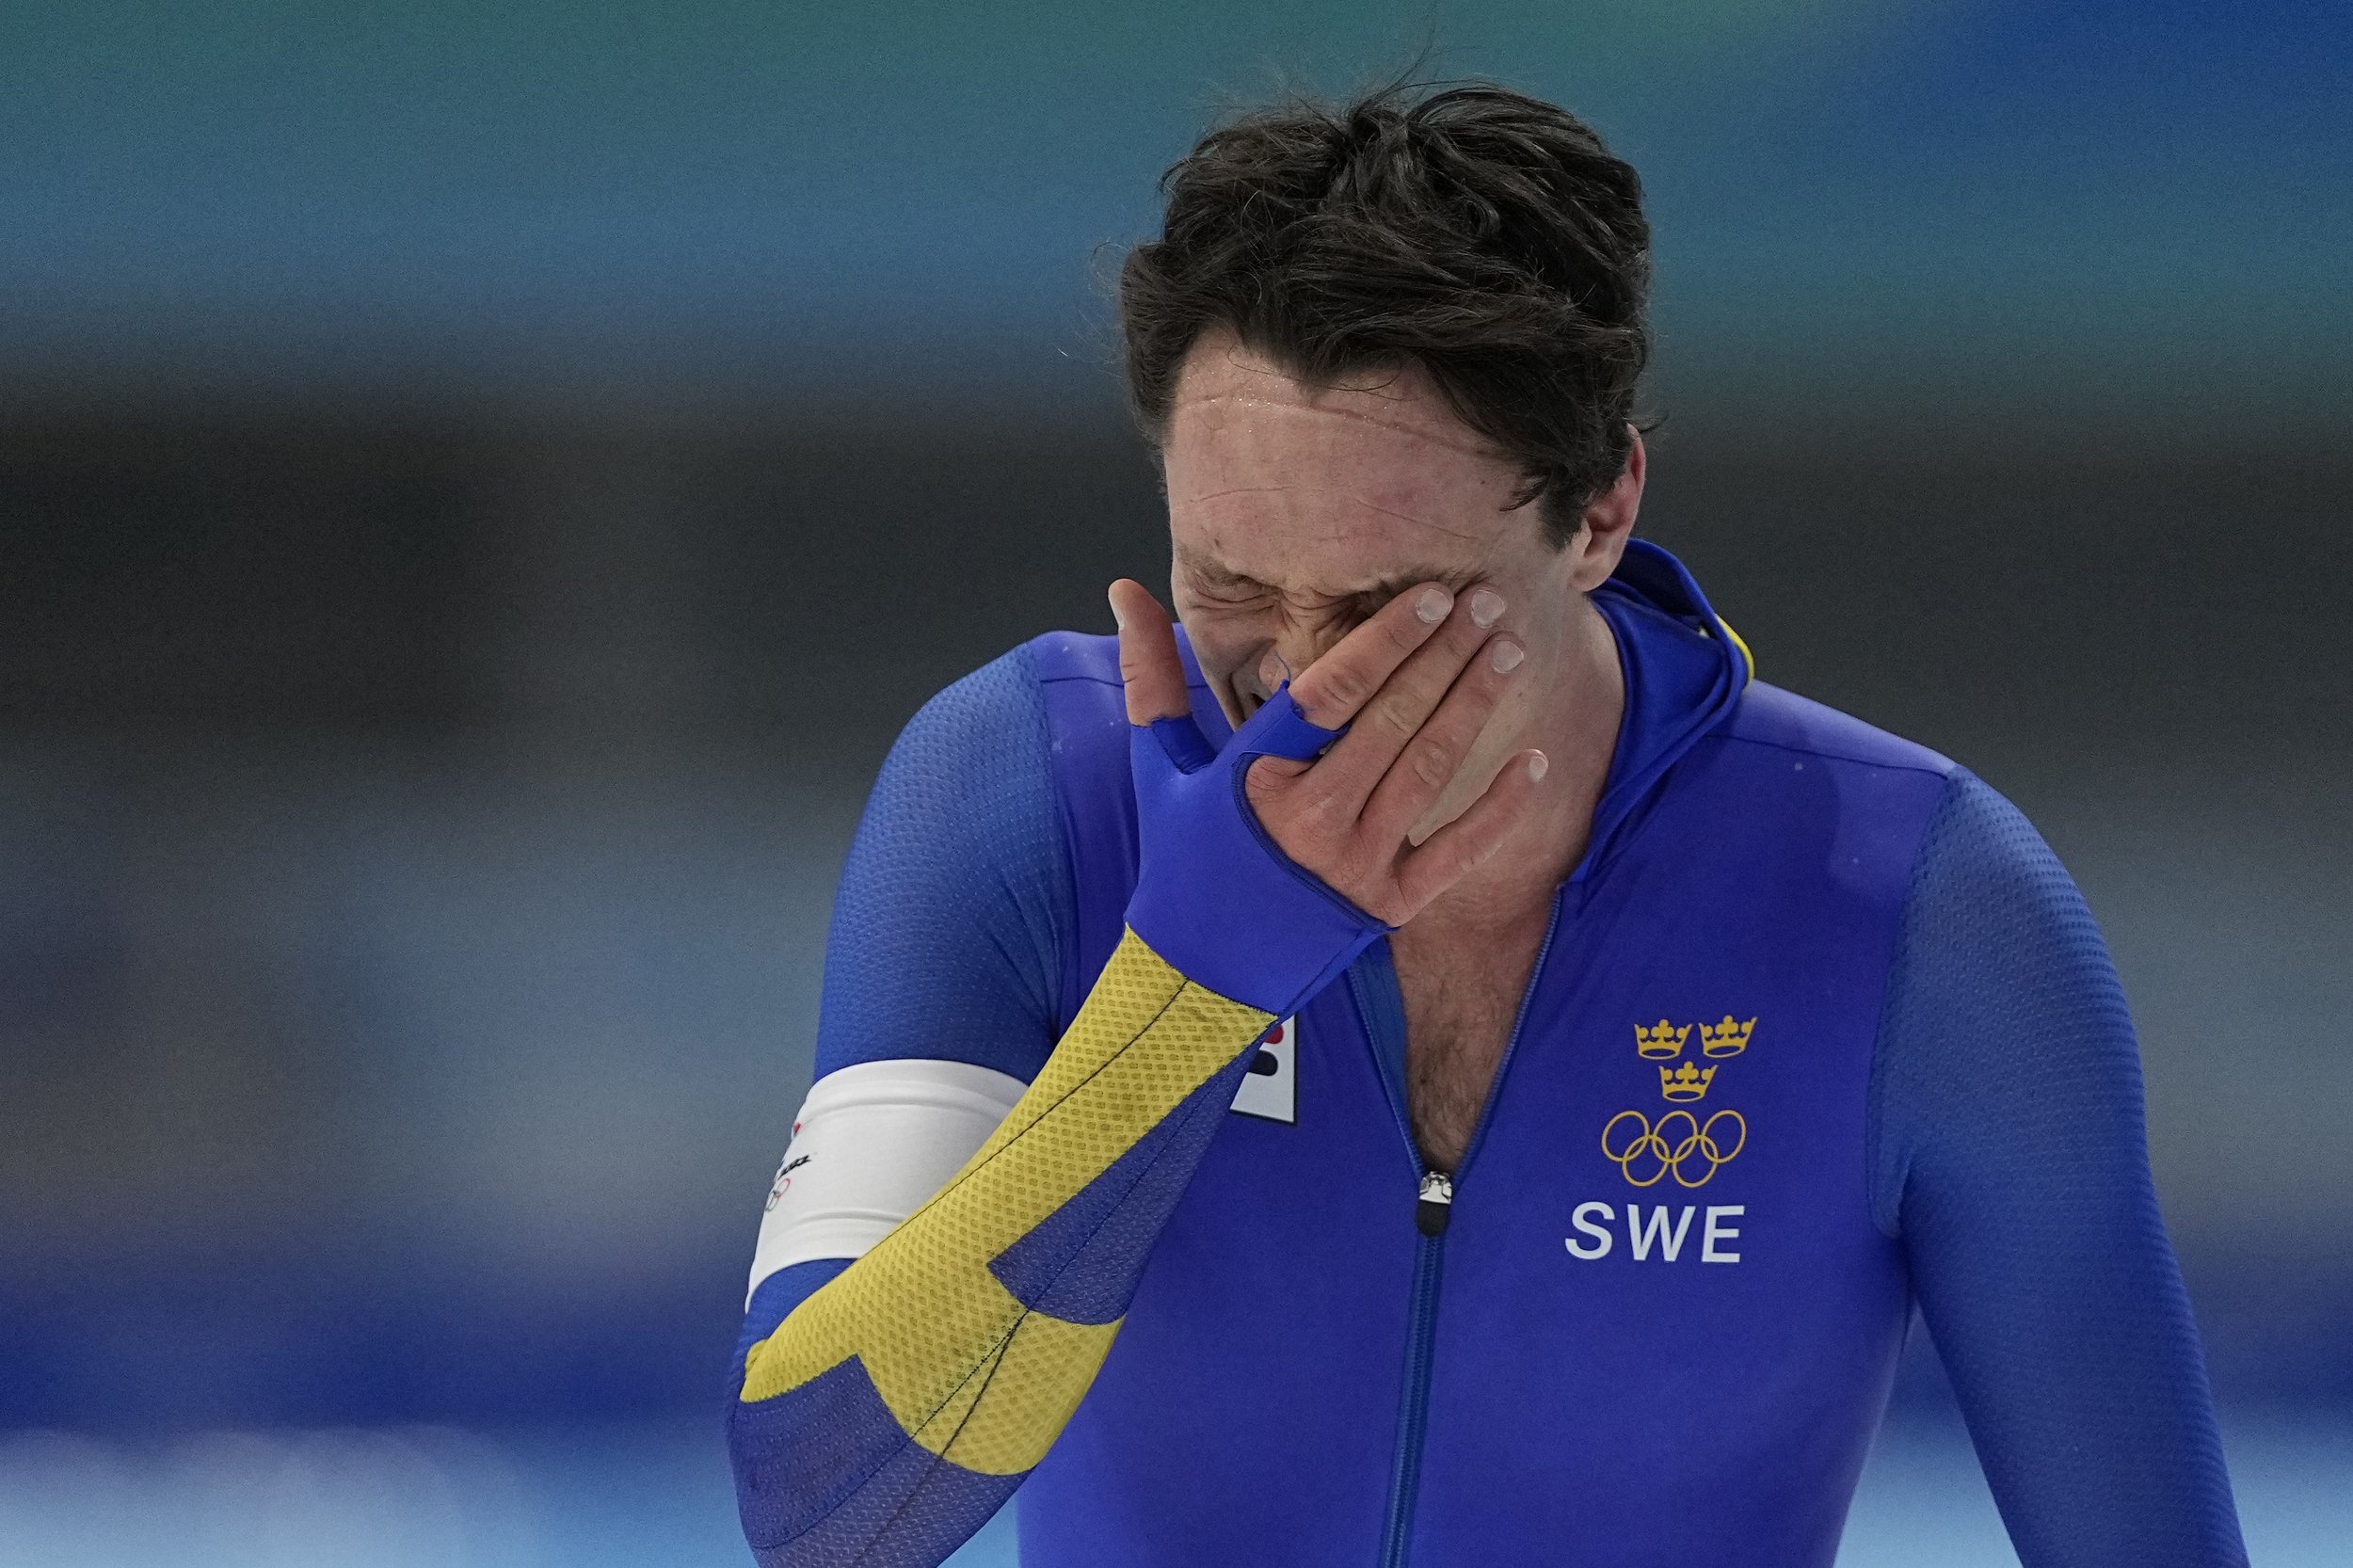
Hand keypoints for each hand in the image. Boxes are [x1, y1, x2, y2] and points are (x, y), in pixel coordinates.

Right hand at [1111, 579, 1545, 930]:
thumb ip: (1153, 678)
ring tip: (1508, 649)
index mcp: (1255, 777)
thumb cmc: (1181, 861)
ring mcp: (1355, 867)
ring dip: (1474, 705)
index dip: (1385, 642)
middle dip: (1445, 656)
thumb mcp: (1159, 769)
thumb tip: (1125, 591)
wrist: (1197, 978)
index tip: (1430, 595)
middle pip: (1392, 722)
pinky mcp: (1389, 906)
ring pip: (1429, 769)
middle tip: (1487, 601)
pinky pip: (1458, 851)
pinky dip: (1499, 807)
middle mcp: (1311, 821)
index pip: (1329, 695)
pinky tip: (1534, 759)